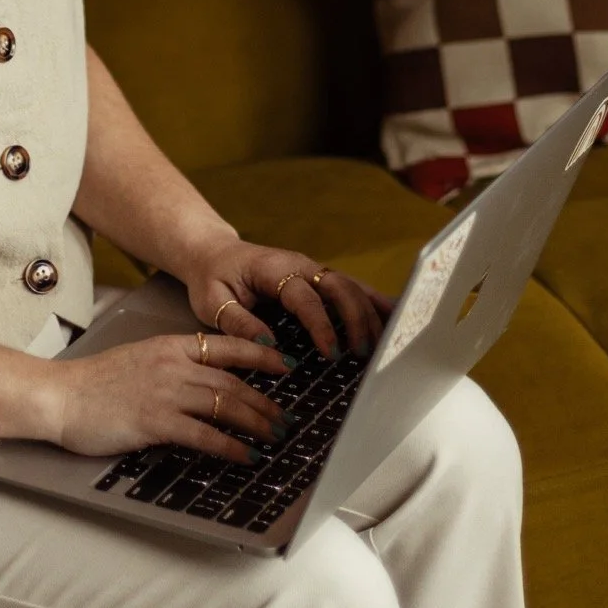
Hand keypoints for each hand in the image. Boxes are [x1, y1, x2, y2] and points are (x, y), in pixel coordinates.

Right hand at [51, 329, 291, 463]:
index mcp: (169, 346)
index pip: (225, 345)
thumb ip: (171, 367)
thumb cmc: (94, 384)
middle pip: (232, 381)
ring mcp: (165, 392)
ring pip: (225, 404)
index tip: (285, 363)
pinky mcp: (155, 421)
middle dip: (265, 400)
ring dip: (256, 422)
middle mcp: (172, 365)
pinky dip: (230, 446)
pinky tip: (246, 455)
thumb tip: (204, 384)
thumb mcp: (139, 360)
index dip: (259, 354)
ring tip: (276, 436)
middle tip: (287, 417)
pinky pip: (204, 434)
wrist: (61, 396)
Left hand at [182, 235, 396, 360]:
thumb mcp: (212, 302)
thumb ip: (238, 322)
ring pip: (352, 286)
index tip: (331, 353)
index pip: (305, 296)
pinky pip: (352, 287)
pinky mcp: (319, 278)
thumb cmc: (212, 279)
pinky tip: (395, 317)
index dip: (321, 324)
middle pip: (339, 286)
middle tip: (362, 354)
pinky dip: (374, 301)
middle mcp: (300, 264)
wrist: (213, 253)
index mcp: (274, 268)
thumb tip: (269, 344)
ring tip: (384, 346)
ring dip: (370, 313)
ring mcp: (313, 269)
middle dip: (356, 319)